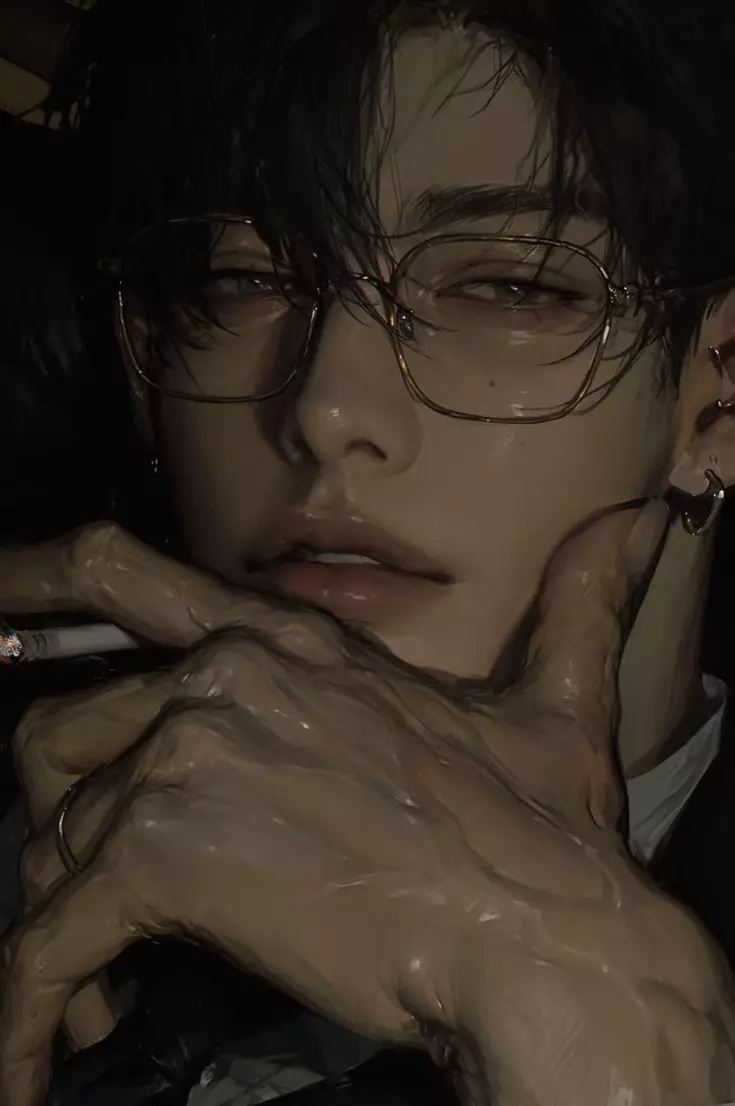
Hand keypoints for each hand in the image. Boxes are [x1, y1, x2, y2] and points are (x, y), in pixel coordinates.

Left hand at [1, 512, 732, 1105]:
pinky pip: (46, 937)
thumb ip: (583, 600)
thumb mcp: (555, 704)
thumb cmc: (543, 832)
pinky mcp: (166, 850)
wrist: (545, 932)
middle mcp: (221, 674)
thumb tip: (647, 518)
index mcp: (286, 641)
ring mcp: (186, 754)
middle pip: (59, 732)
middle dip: (59, 818)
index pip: (119, 574)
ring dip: (69, 919)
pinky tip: (46, 1056)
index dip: (32, 577)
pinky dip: (30, 1006)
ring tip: (116, 988)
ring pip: (56, 838)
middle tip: (90, 890)